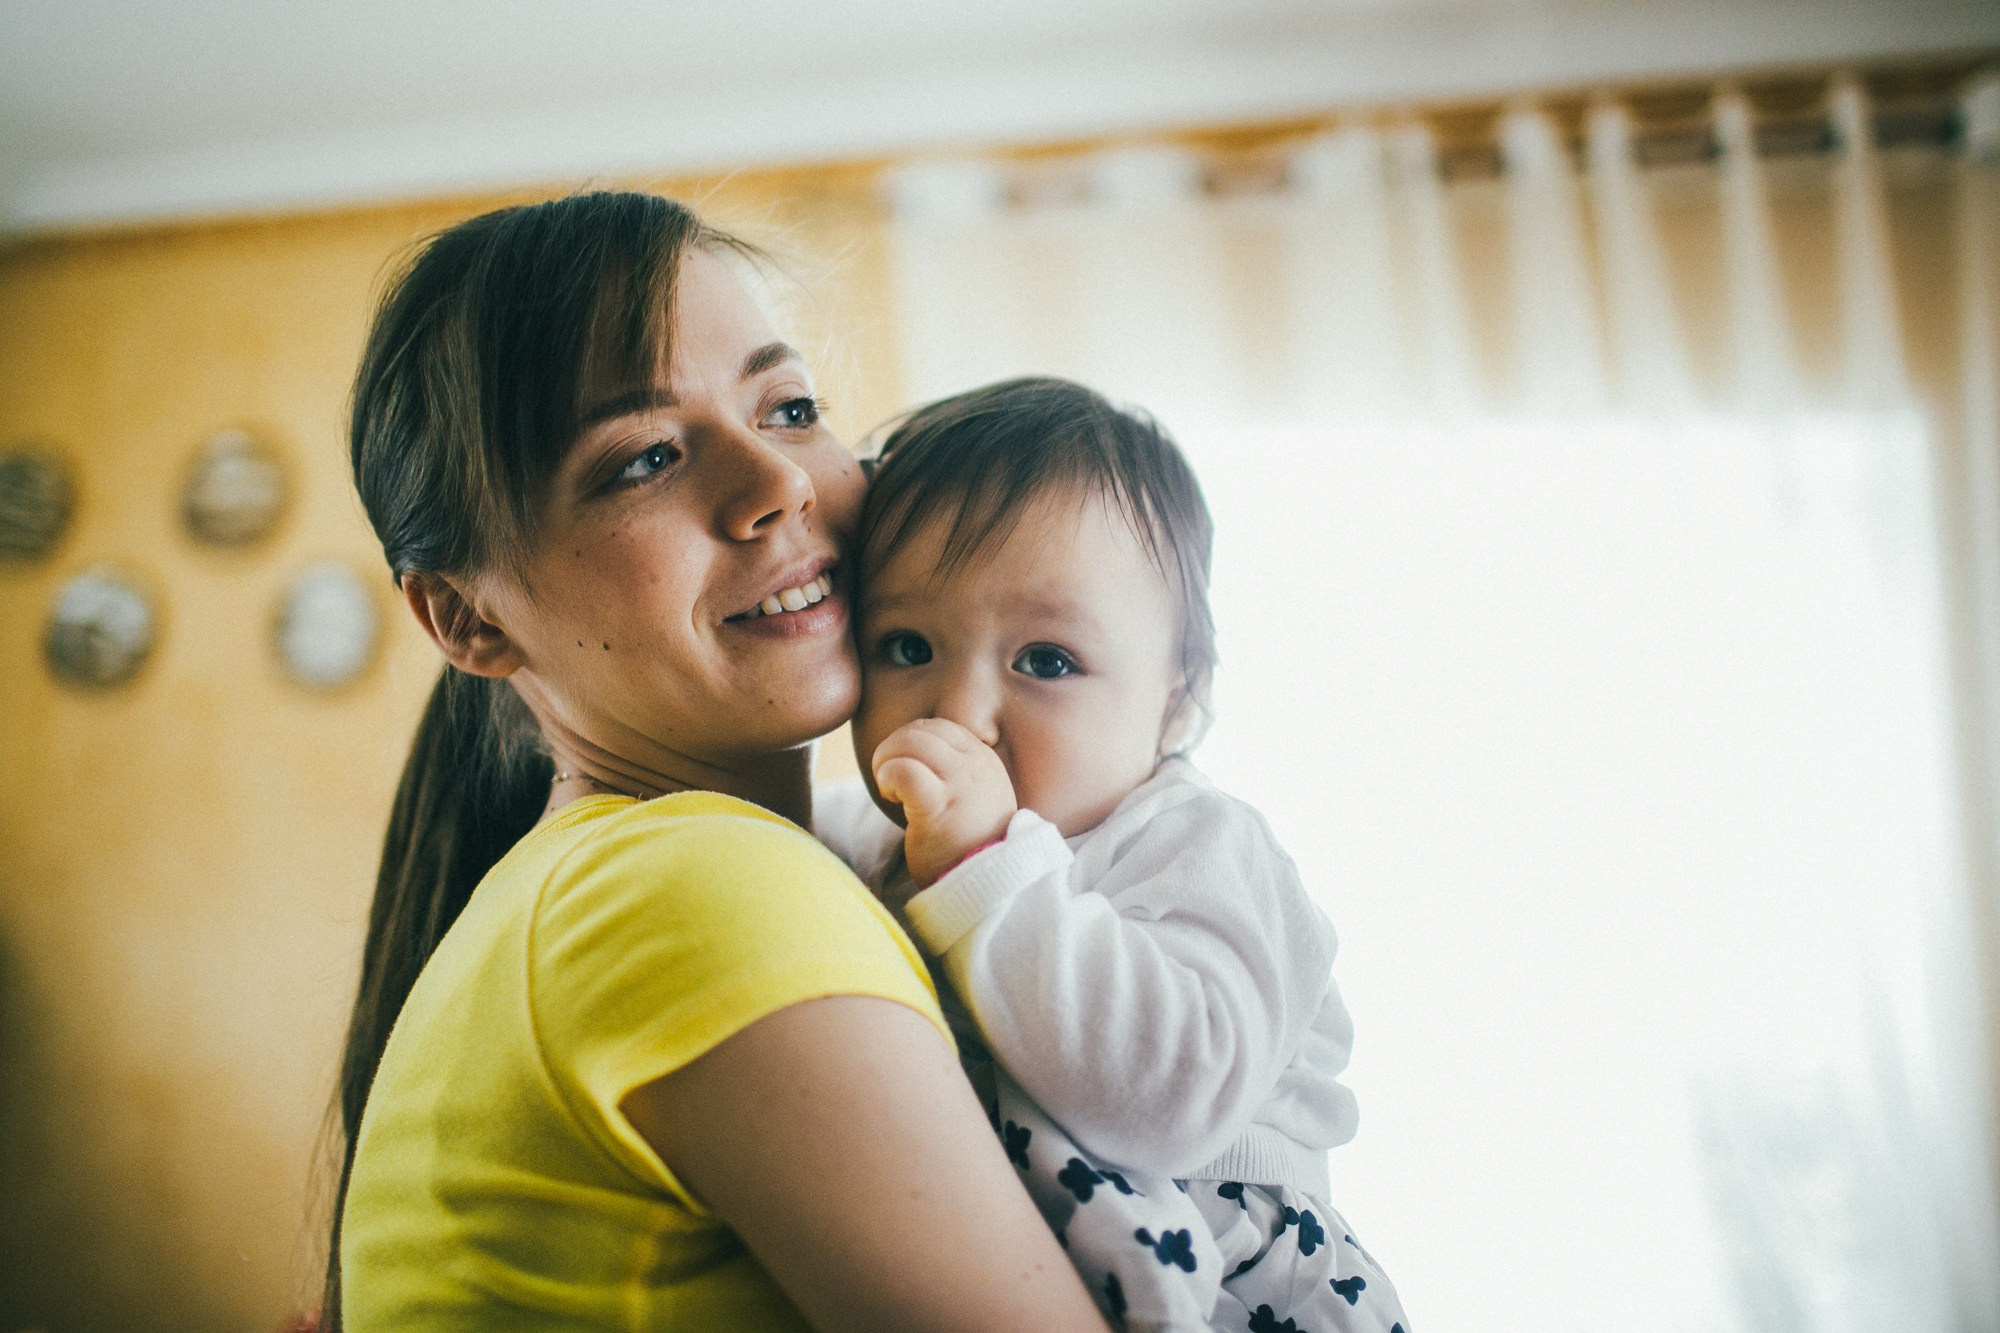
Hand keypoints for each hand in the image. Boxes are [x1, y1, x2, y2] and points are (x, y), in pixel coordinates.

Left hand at [872, 718, 1017, 887]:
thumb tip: (916, 751)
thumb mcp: (975, 799)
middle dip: (894, 748)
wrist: (988, 888)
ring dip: (887, 760)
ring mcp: (960, 784)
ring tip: (889, 790)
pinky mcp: (939, 807)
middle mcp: (975, 766)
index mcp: (984, 761)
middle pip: (922, 730)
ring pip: (911, 742)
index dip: (912, 740)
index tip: (905, 769)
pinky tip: (891, 798)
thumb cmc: (970, 847)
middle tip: (888, 779)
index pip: (940, 727)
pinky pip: (905, 771)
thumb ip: (956, 774)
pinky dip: (888, 777)